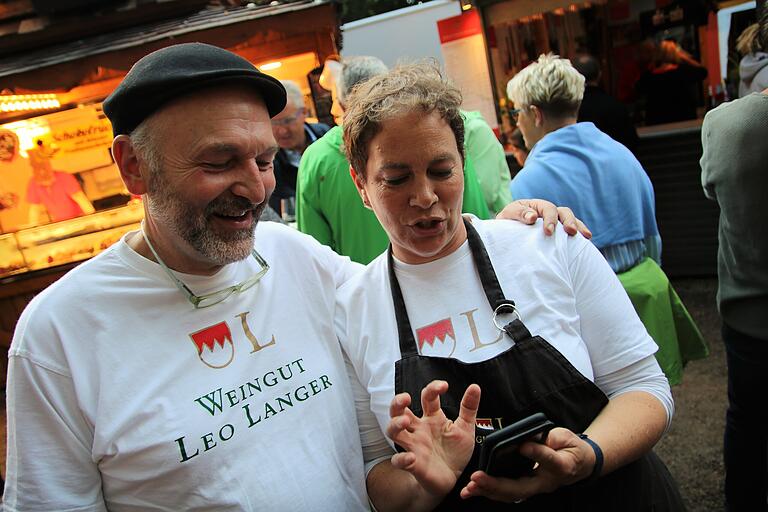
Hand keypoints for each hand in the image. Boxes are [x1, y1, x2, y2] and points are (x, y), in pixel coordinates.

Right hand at [387, 381, 480, 496]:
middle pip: (399, 411)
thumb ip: (469, 408)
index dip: (433, 388)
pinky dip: (402, 459)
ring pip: (393, 432)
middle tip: (405, 398)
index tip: (444, 386)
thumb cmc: (455, 452)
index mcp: (432, 418)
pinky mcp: (412, 465)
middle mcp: (419, 429)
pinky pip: (399, 461)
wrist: (452, 479)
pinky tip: (411, 457)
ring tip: (404, 422)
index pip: (427, 397)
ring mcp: (413, 446)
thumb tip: (475, 387)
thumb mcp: (465, 428)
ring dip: (395, 425)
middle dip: (397, 402)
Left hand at [460, 427, 594, 502]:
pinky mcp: (525, 487)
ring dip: (489, 491)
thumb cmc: (571, 448)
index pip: (549, 461)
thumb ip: (550, 438)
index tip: (523, 446)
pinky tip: (473, 490)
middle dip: (496, 484)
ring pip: (511, 494)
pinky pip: (507, 492)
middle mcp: (545, 482)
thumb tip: (530, 439)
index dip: (538, 453)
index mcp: (561, 466)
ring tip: (470, 487)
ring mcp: (535, 487)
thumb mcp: (566, 438)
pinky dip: (489, 491)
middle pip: (520, 488)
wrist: (579, 464)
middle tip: (477, 478)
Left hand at [496, 199, 591, 238]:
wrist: (505, 235)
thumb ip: (518, 214)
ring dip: (578, 227)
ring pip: (570, 221)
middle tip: (571, 232)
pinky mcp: (558, 234)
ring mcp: (555, 222)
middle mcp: (548, 212)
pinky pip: (571, 232)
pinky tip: (587, 241)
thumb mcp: (507, 216)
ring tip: (586, 236)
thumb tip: (533, 217)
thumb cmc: (506, 224)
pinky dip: (579, 234)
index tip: (548, 232)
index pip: (548, 208)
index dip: (550, 219)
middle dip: (569, 221)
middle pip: (564, 212)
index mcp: (536, 206)